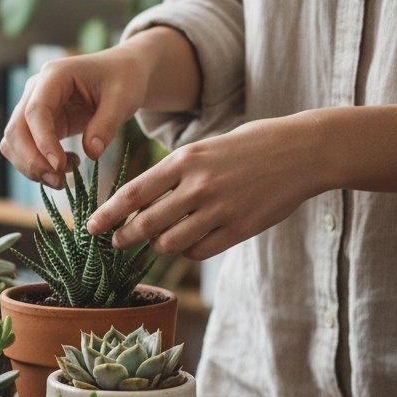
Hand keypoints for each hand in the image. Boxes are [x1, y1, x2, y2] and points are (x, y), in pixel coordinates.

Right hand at [0, 27, 200, 187]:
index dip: (43, 141)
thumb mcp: (123, 98)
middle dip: (33, 161)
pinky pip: (23, 150)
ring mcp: (31, 108)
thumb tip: (91, 154)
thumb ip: (107, 125)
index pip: (36, 111)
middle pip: (16, 130)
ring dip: (31, 167)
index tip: (59, 166)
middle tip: (59, 182)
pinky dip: (37, 166)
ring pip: (12, 143)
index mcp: (54, 76)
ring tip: (63, 179)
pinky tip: (65, 167)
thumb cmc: (123, 80)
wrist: (120, 75)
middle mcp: (35, 91)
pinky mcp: (36, 126)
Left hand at [87, 116, 320, 259]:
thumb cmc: (252, 145)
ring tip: (158, 240)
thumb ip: (176, 172)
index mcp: (186, 160)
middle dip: (123, 238)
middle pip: (146, 224)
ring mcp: (220, 210)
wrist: (306, 150)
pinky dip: (187, 251)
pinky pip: (199, 251)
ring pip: (170, 243)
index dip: (108, 214)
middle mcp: (199, 185)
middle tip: (114, 244)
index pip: (133, 193)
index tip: (90, 227)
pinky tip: (188, 243)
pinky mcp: (240, 229)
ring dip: (158, 246)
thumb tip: (140, 200)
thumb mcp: (207, 146)